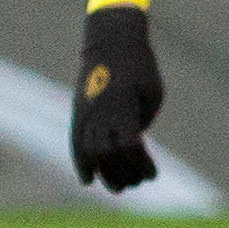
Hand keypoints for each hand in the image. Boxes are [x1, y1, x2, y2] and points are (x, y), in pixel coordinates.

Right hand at [70, 3, 162, 190]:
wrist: (111, 41)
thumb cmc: (140, 66)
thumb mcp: (152, 94)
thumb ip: (142, 122)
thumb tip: (132, 147)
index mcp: (123, 105)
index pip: (129, 147)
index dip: (141, 165)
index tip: (152, 175)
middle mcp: (101, 111)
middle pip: (108, 154)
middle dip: (123, 175)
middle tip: (136, 184)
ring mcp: (86, 112)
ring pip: (90, 152)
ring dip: (104, 174)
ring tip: (117, 187)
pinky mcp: (78, 111)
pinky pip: (75, 142)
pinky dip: (80, 162)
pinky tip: (88, 180)